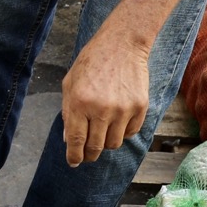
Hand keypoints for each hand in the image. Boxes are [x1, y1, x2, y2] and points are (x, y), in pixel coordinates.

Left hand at [61, 29, 150, 166]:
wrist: (122, 44)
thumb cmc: (92, 62)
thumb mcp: (70, 83)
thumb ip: (67, 112)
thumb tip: (68, 140)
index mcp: (79, 103)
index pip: (76, 141)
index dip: (74, 156)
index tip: (74, 161)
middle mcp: (101, 109)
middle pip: (95, 147)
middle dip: (89, 155)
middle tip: (87, 154)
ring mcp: (123, 109)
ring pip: (113, 143)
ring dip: (106, 142)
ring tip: (102, 131)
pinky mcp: (139, 107)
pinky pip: (130, 133)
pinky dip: (122, 132)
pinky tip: (117, 120)